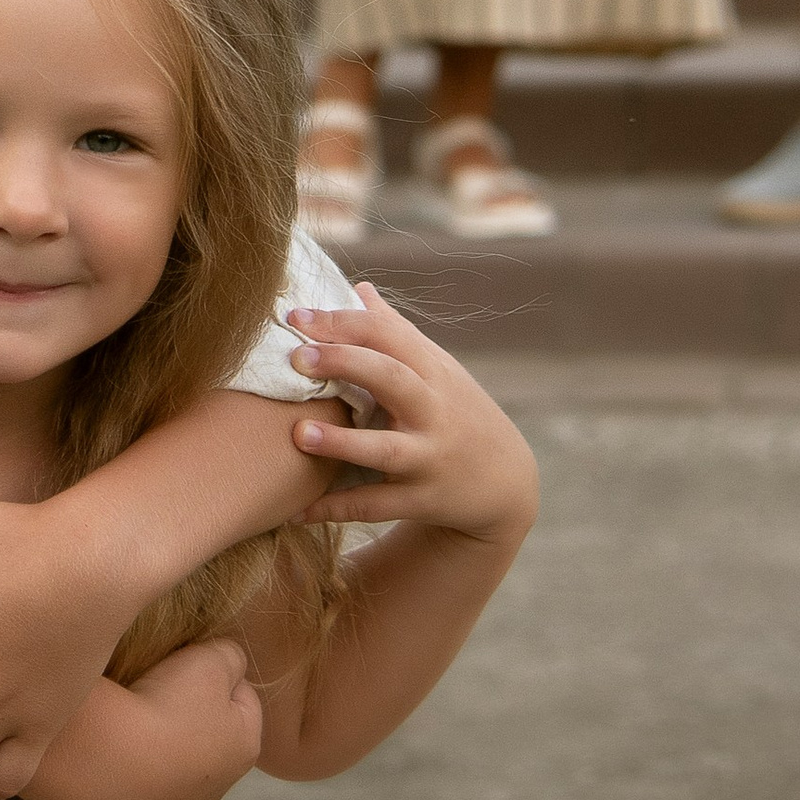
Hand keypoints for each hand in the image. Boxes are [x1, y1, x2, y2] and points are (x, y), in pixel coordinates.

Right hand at [46, 639, 263, 799]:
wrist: (110, 758)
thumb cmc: (163, 706)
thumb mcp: (209, 661)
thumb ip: (230, 658)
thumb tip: (232, 664)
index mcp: (243, 745)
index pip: (244, 699)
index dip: (219, 675)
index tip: (188, 665)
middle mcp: (220, 791)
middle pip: (214, 749)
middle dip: (195, 728)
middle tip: (156, 702)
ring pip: (189, 798)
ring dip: (173, 777)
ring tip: (139, 750)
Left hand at [283, 283, 538, 546]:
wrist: (505, 480)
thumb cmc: (455, 410)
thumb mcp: (436, 368)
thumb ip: (395, 331)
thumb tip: (361, 288)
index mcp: (430, 370)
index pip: (386, 335)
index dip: (341, 322)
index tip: (294, 316)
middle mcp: (433, 410)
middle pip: (391, 378)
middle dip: (345, 363)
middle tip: (297, 358)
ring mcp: (429, 457)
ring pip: (386, 448)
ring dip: (342, 442)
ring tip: (299, 433)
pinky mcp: (423, 500)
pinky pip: (377, 505)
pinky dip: (338, 508)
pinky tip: (298, 511)